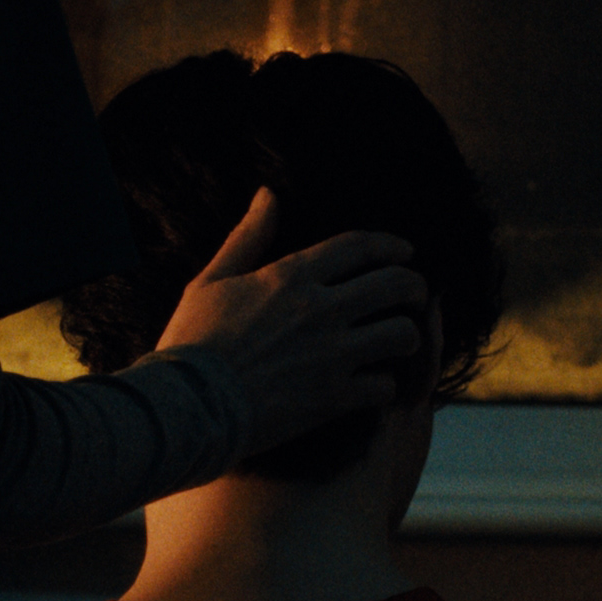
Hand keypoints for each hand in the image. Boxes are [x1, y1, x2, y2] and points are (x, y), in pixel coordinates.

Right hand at [153, 189, 427, 453]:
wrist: (185, 406)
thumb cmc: (191, 343)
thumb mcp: (212, 280)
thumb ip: (248, 236)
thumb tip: (268, 194)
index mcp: (291, 276)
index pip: (360, 246)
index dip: (391, 245)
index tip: (405, 252)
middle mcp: (320, 309)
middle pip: (395, 284)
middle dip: (415, 287)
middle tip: (416, 296)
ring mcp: (331, 354)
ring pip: (401, 334)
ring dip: (406, 336)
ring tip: (398, 342)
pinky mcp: (333, 398)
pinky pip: (385, 386)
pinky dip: (385, 385)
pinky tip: (374, 386)